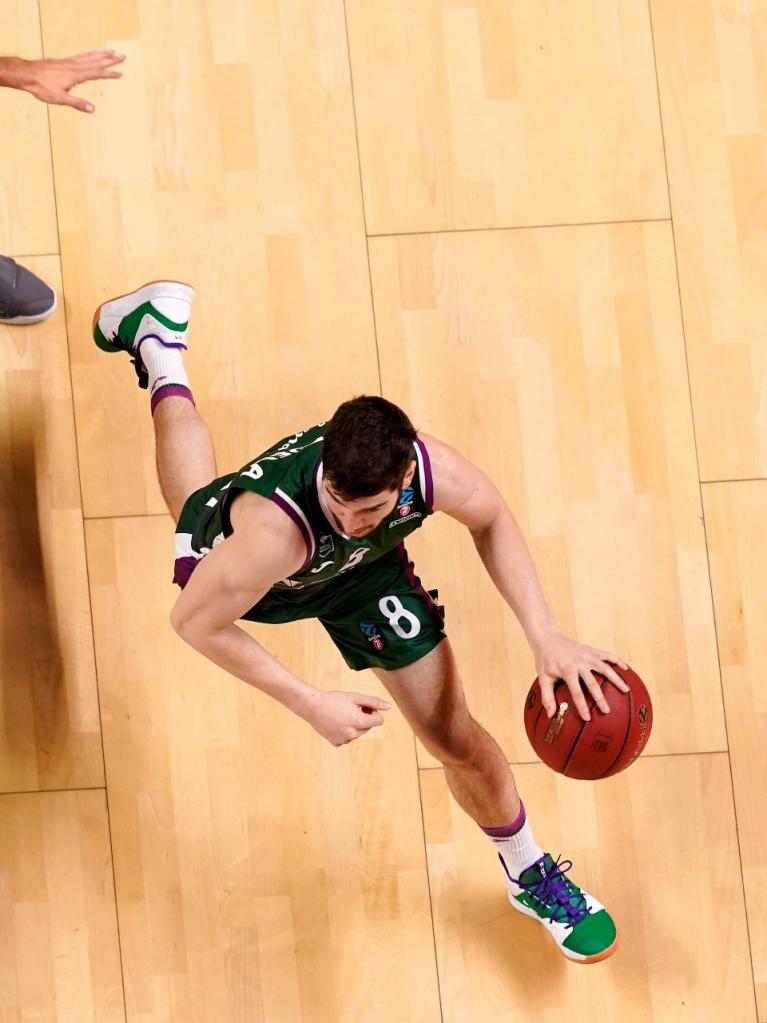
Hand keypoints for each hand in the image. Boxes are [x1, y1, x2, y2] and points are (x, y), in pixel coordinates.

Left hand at [7, 50, 124, 111]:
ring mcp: (69, 62)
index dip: (110, 74)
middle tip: (122, 56)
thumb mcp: (61, 99)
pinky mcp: (64, 61)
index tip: (120, 73)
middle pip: (96, 61)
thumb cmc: (42, 87)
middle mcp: (74, 66)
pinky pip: (81, 56)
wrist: (27, 74)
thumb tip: (93, 109)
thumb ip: (78, 103)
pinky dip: (89, 54)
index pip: (97, 73)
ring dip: (101, 54)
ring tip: (111, 51)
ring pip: (89, 57)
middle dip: (110, 60)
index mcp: (76, 75)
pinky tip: (92, 54)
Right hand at [304, 691, 391, 746]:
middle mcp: (353, 734)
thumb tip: (389, 706)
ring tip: (342, 714)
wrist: (312, 706)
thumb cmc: (335, 699)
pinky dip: (344, 731)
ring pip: (357, 733)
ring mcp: (344, 740)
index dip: (373, 711)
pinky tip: (336, 722)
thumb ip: (374, 702)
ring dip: (354, 725)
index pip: (379, 720)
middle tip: (351, 708)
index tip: (363, 705)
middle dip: (364, 718)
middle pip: (368, 727)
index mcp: (360, 722)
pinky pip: (347, 738)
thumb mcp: (355, 697)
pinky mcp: (336, 743)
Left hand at [533, 630, 629, 721]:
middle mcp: (579, 662)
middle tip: (607, 711)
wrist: (548, 638)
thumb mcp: (543, 678)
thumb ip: (547, 697)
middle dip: (600, 698)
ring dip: (616, 679)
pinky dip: (617, 661)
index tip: (588, 718)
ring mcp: (587, 655)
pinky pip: (606, 655)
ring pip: (605, 667)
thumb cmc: (545, 661)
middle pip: (592, 682)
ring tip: (626, 690)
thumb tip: (551, 716)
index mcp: (567, 670)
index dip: (581, 705)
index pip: (576, 691)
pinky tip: (626, 669)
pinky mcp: (591, 650)